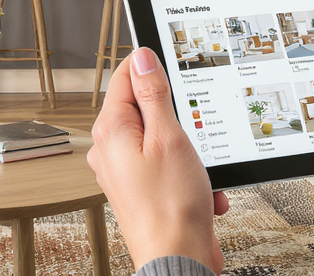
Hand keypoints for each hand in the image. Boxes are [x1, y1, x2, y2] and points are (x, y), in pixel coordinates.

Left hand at [88, 47, 228, 271]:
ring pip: (166, 139)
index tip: (176, 68)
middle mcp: (112, 148)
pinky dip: (192, 176)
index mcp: (111, 129)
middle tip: (194, 135)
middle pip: (148, 108)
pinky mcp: (144, 188)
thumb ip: (154, 94)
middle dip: (181, 119)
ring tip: (199, 172)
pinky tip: (202, 192)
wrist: (178, 259)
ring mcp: (127, 169)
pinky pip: (171, 167)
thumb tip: (142, 58)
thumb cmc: (170, 208)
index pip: (126, 76)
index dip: (153, 68)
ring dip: (192, 153)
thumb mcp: (169, 137)